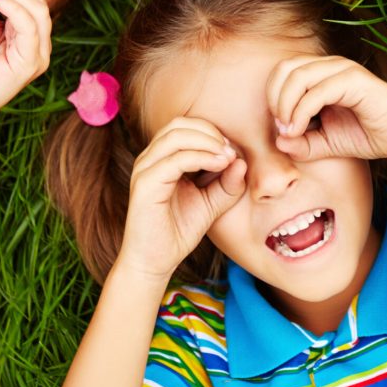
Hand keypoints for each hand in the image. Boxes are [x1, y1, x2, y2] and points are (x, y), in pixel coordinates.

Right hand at [118, 118, 245, 281]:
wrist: (154, 262)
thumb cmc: (178, 231)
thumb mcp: (211, 204)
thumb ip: (227, 184)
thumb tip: (241, 161)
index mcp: (161, 158)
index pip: (185, 126)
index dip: (211, 132)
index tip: (233, 151)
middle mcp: (149, 158)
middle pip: (180, 124)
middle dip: (210, 132)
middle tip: (231, 150)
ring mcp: (145, 169)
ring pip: (176, 135)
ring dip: (207, 141)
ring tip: (227, 157)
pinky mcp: (146, 184)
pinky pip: (175, 159)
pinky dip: (201, 157)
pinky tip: (219, 165)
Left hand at [267, 55, 386, 163]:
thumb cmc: (367, 135)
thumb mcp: (326, 143)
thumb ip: (301, 143)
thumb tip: (278, 141)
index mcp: (321, 72)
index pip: (283, 71)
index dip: (272, 96)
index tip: (279, 126)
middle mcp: (330, 65)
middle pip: (286, 68)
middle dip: (274, 97)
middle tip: (280, 126)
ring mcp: (343, 70)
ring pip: (298, 75)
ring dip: (285, 104)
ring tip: (289, 129)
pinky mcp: (355, 80)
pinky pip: (318, 91)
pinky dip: (301, 110)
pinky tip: (299, 129)